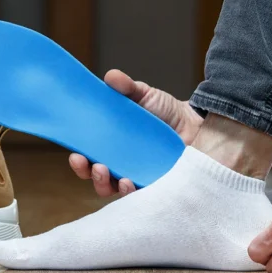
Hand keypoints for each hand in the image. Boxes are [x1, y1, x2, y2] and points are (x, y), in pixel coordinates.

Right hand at [69, 69, 202, 196]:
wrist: (196, 122)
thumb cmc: (166, 111)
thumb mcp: (144, 95)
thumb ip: (127, 87)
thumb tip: (111, 77)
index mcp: (113, 145)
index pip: (89, 158)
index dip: (79, 161)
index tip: (75, 155)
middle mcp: (122, 164)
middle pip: (98, 178)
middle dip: (89, 174)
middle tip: (91, 164)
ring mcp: (138, 176)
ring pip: (114, 190)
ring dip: (104, 184)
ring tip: (105, 171)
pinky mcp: (156, 185)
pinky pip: (140, 196)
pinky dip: (129, 192)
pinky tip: (128, 182)